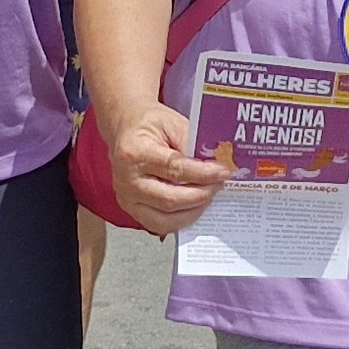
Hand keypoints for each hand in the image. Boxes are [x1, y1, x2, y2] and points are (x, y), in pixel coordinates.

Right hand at [108, 99, 226, 233]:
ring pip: (164, 220)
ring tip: (208, 196)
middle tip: (219, 185)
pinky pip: (159, 225)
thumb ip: (192, 145)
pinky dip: (180, 219)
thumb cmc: (148, 123)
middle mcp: (127, 180)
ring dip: (193, 212)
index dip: (203, 174)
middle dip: (201, 195)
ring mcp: (127, 198)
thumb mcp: (172, 123)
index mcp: (135, 153)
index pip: (174, 169)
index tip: (223, 172)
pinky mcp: (131, 209)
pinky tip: (194, 206)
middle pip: (170, 200)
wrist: (125, 128)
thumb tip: (214, 166)